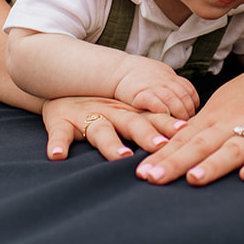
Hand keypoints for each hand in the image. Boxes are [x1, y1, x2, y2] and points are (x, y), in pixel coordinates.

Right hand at [41, 96, 182, 161]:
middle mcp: (111, 114)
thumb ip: (152, 123)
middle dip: (147, 135)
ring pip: (100, 131)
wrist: (61, 86)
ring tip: (121, 157)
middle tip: (161, 147)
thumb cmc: (102, 107)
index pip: (153, 119)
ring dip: (111, 144)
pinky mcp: (60, 122)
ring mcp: (86, 118)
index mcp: (128, 113)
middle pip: (132, 124)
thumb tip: (186, 140)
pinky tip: (57, 156)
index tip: (185, 133)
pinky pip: (58, 134)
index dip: (169, 126)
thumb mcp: (126, 111)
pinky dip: (57, 144)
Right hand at [114, 60, 199, 119]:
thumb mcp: (163, 77)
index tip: (191, 117)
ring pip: (173, 100)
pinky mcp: (140, 95)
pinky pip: (155, 102)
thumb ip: (175, 88)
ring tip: (178, 126)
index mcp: (172, 79)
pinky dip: (162, 109)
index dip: (193, 106)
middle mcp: (165, 82)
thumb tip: (190, 102)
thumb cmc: (142, 76)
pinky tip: (164, 116)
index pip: (190, 93)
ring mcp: (153, 88)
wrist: (119, 70)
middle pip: (184, 97)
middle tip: (186, 125)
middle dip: (188, 112)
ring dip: (178, 113)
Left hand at [135, 55, 243, 185]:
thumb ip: (200, 128)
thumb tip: (168, 149)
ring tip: (194, 178)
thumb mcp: (221, 105)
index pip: (184, 138)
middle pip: (201, 144)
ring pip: (233, 149)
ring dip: (214, 164)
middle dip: (177, 162)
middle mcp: (234, 122)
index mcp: (215, 116)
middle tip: (154, 178)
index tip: (141, 172)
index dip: (163, 155)